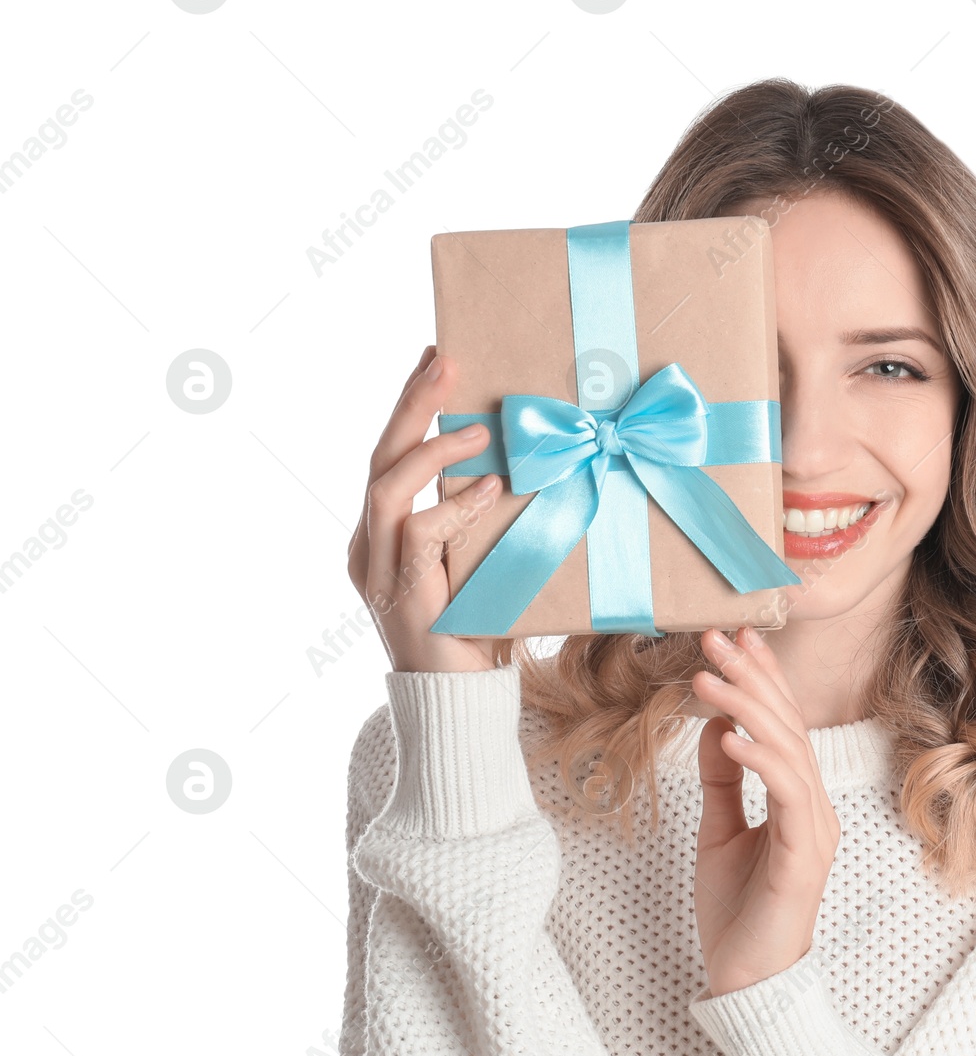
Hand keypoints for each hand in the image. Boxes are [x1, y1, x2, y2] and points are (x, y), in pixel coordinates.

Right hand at [347, 345, 502, 672]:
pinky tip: (487, 490)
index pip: (389, 454)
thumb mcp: (482, 557)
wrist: (461, 698)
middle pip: (379, 457)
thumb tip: (528, 464)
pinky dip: (454, 507)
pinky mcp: (400, 593)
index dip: (409, 404)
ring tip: (478, 429)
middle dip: (410, 403)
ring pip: (387, 488)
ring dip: (432, 450)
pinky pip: (420, 534)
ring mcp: (376, 569)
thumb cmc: (479, 626)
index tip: (435, 357)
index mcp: (382, 532)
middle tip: (443, 359)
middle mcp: (368, 544)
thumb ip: (483, 515)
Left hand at [693, 626, 839, 996]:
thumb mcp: (719, 834)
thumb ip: (722, 782)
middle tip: (716, 638)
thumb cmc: (737, 914)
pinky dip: (759, 761)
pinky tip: (730, 737)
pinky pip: (787, 796)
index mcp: (799, 799)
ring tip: (706, 678)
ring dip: (747, 708)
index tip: (736, 637)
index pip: (783, 725)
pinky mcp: (804, 856)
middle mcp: (815, 807)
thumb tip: (717, 728)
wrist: (746, 982)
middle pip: (789, 727)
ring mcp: (815, 830)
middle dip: (752, 677)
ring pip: (789, 751)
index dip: (763, 678)